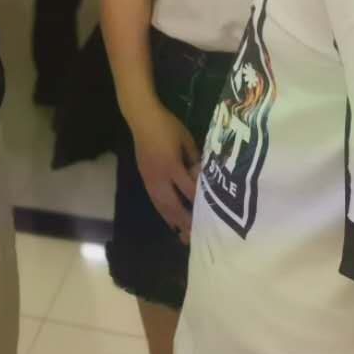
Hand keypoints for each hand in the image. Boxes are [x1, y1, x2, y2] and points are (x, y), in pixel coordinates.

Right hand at [129, 101, 200, 242]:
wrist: (141, 118)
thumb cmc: (167, 125)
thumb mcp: (187, 140)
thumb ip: (195, 160)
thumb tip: (204, 177)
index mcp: (172, 166)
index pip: (188, 191)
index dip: (200, 204)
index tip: (212, 217)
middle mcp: (159, 177)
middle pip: (173, 205)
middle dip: (186, 221)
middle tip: (197, 236)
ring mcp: (150, 179)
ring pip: (161, 206)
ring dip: (173, 221)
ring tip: (183, 235)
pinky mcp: (145, 178)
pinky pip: (155, 201)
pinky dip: (163, 213)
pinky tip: (170, 220)